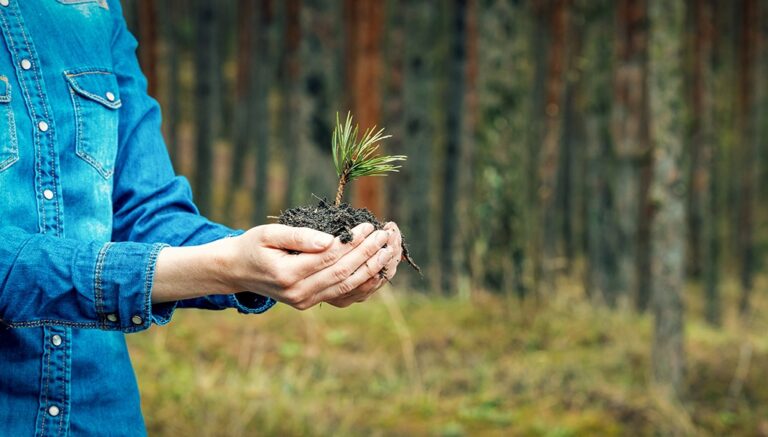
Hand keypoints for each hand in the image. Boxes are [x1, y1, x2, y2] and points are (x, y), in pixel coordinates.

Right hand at [226, 222, 393, 309]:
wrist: (236, 270)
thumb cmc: (253, 246)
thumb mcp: (269, 233)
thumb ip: (299, 237)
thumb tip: (329, 240)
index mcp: (287, 274)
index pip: (329, 257)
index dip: (353, 241)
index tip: (368, 226)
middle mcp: (298, 293)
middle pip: (343, 273)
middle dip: (368, 254)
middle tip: (386, 237)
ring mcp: (304, 301)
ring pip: (346, 286)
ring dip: (371, 269)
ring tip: (388, 251)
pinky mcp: (309, 303)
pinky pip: (342, 294)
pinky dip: (362, 283)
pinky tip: (377, 269)